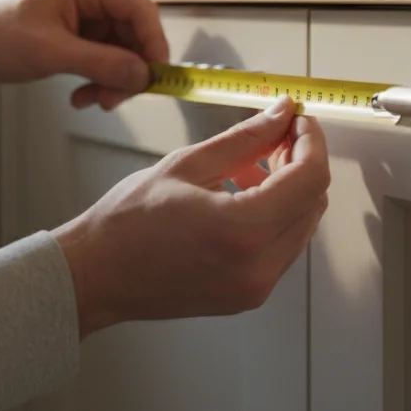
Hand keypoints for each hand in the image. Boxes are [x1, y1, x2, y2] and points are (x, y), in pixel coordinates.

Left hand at [0, 0, 168, 109]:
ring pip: (123, 50)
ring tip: (93, 100)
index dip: (153, 44)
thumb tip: (142, 76)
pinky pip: (107, 57)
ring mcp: (88, 11)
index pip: (139, 9)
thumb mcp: (50, 53)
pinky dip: (100, 79)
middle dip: (128, 70)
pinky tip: (82, 95)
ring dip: (112, 80)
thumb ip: (101, 63)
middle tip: (114, 99)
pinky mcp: (82, 31)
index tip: (154, 78)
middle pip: (135, 33)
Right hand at [52, 95, 330, 337]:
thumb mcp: (187, 164)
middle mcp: (257, 266)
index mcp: (242, 230)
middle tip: (276, 134)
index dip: (311, 140)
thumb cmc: (126, 224)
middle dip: (302, 161)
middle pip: (313, 201)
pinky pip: (282, 247)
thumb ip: (244, 138)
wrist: (96, 275)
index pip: (310, 177)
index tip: (298, 119)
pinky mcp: (247, 295)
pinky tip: (243, 196)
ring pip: (301, 225)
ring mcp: (254, 287)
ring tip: (253, 165)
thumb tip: (280, 114)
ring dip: (290, 189)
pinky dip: (275, 216)